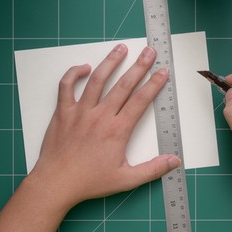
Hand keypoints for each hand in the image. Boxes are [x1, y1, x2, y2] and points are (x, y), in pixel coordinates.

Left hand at [0, 45, 179, 231]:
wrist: (56, 183)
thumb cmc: (89, 182)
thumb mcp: (126, 180)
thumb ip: (153, 169)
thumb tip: (174, 161)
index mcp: (117, 130)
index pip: (140, 101)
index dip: (154, 84)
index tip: (162, 72)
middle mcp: (100, 116)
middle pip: (123, 85)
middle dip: (139, 66)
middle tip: (149, 51)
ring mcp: (80, 112)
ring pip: (97, 80)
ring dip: (110, 62)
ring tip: (121, 48)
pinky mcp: (63, 113)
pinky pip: (66, 86)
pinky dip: (73, 74)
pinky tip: (83, 67)